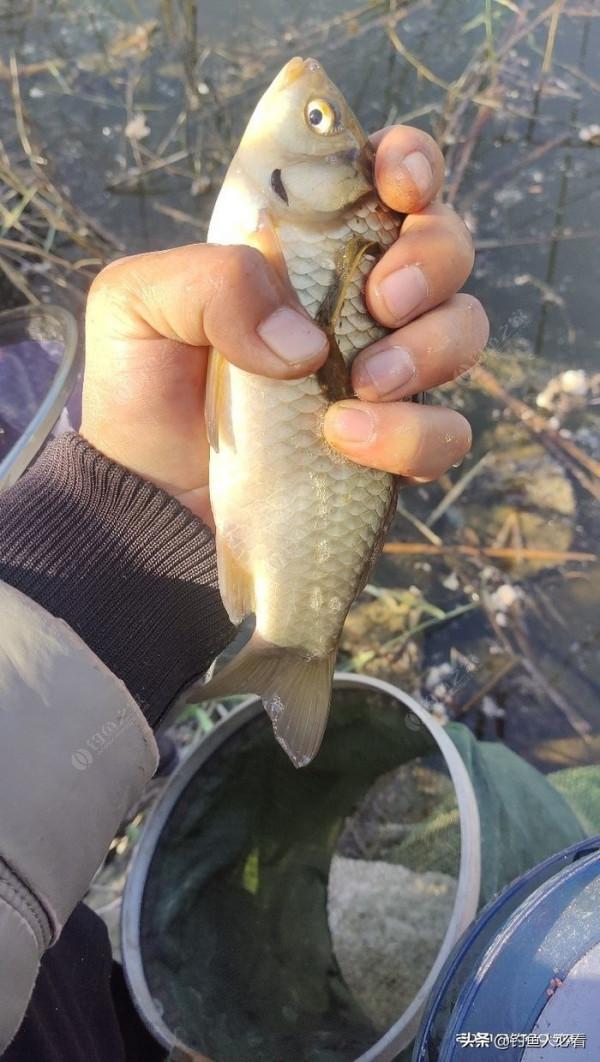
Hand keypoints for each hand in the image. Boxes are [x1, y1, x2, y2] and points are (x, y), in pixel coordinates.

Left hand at [82, 125, 487, 525]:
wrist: (145, 491)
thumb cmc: (140, 382)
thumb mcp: (138, 303)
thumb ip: (211, 283)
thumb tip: (307, 342)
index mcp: (303, 246)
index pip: (384, 180)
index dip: (411, 165)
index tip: (399, 188)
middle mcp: (355, 300)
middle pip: (448, 248)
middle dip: (431, 261)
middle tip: (380, 301)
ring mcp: (380, 371)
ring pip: (463, 333)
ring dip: (427, 350)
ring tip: (360, 386)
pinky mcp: (389, 445)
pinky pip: (444, 434)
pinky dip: (410, 436)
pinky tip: (345, 440)